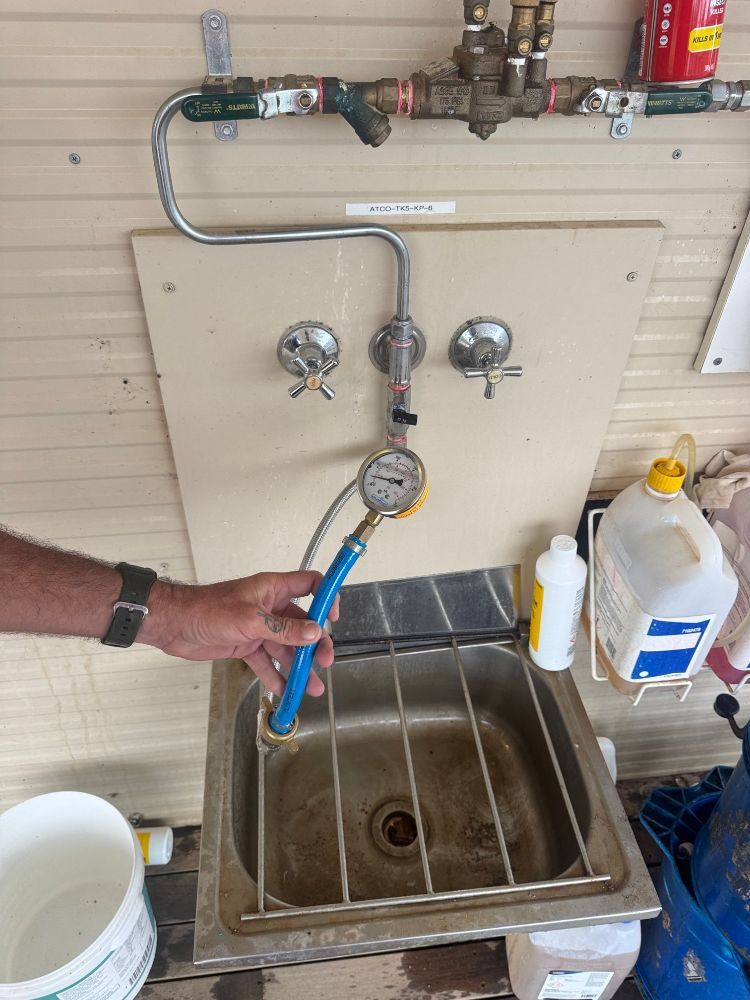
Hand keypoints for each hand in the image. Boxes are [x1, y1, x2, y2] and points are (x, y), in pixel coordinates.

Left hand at [141, 570, 338, 696]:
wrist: (174, 625)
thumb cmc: (208, 610)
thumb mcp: (251, 620)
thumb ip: (285, 628)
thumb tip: (315, 633)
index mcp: (273, 589)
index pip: (310, 584)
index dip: (326, 597)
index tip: (334, 617)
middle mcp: (269, 607)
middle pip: (302, 623)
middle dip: (315, 644)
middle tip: (324, 663)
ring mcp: (258, 627)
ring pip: (286, 647)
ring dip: (299, 666)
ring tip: (311, 687)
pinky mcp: (245, 645)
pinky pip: (267, 661)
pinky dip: (276, 676)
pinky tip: (286, 691)